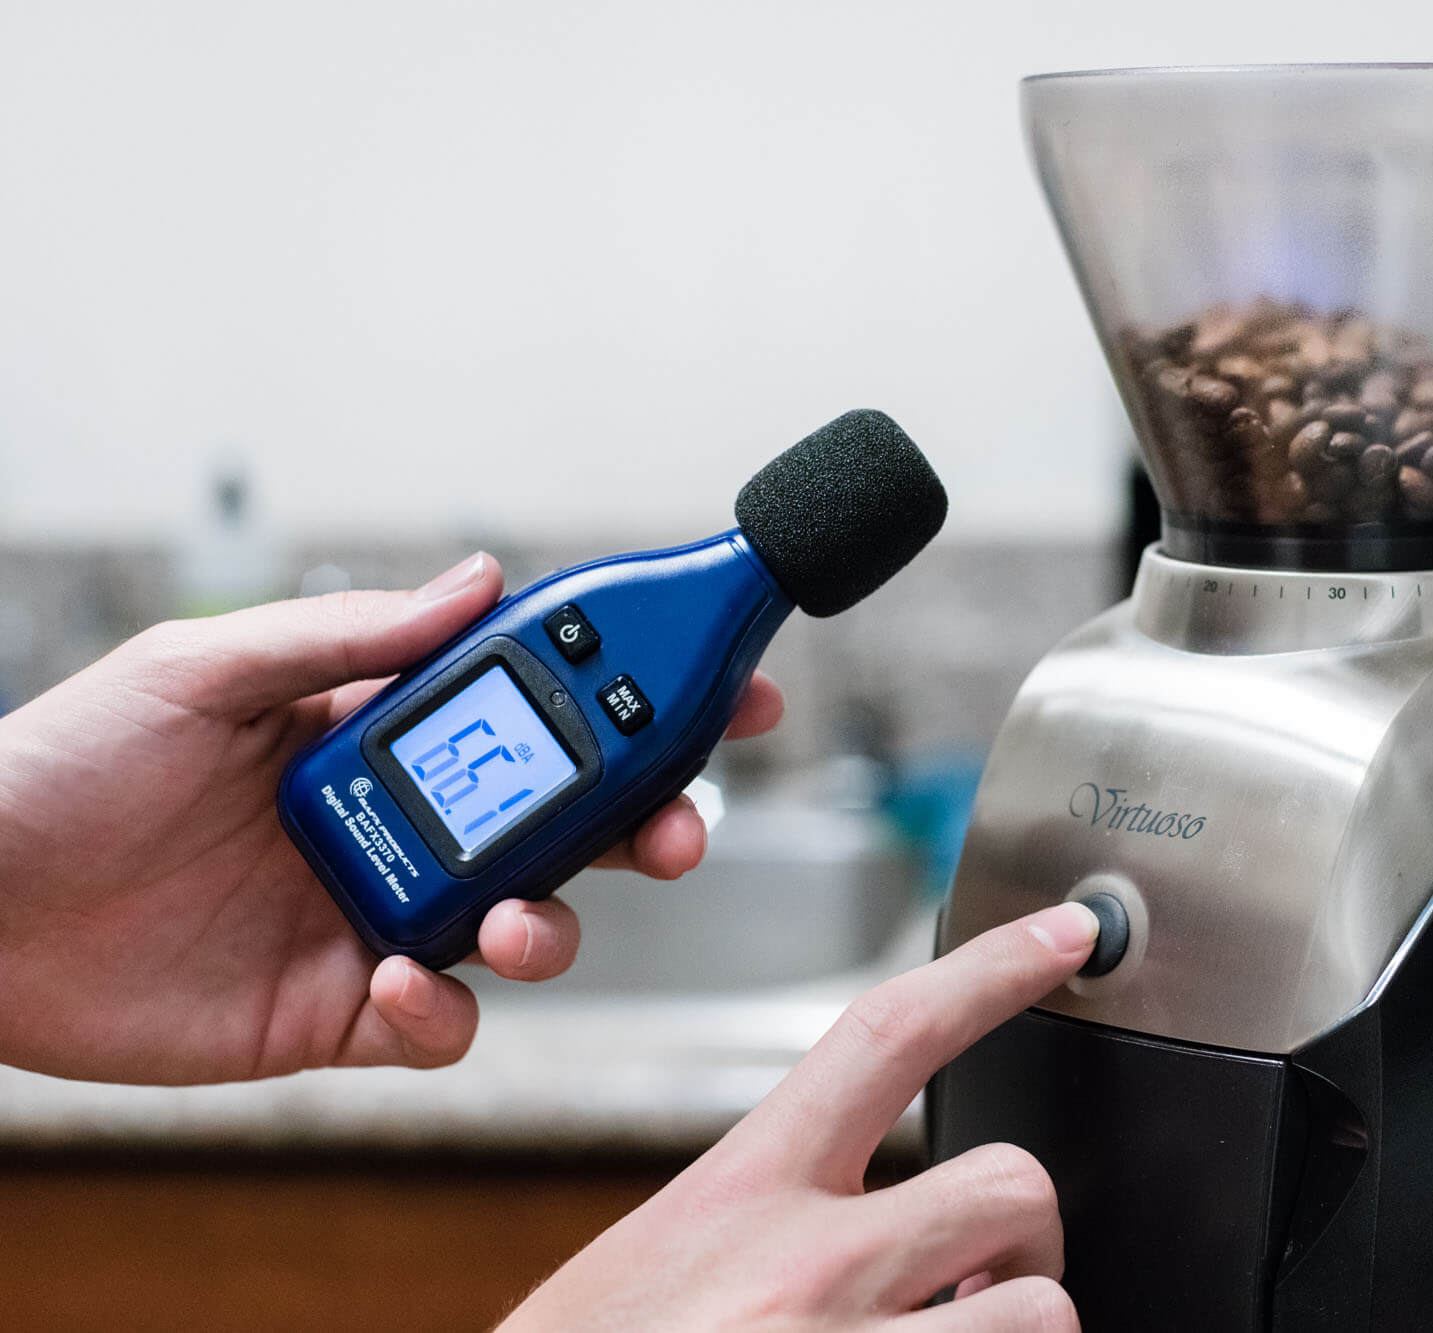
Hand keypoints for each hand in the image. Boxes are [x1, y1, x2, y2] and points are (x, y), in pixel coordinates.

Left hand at [0, 553, 782, 1083]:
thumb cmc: (62, 767)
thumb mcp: (206, 667)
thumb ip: (351, 635)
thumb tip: (479, 579)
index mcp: (380, 732)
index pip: (541, 709)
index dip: (639, 698)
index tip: (723, 689)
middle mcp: (402, 824)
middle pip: (569, 825)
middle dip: (648, 824)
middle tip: (677, 826)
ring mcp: (378, 917)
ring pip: (530, 927)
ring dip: (558, 925)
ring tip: (519, 918)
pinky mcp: (338, 1010)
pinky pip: (439, 1025)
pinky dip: (446, 1013)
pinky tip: (404, 982)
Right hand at [501, 902, 1099, 1332]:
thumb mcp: (649, 1269)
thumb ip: (757, 1225)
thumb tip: (869, 1229)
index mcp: (737, 1194)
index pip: (887, 1034)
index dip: (991, 968)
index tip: (1066, 933)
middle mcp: (803, 1265)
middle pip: (1011, 1184)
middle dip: (1027, 1241)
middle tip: (984, 1285)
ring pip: (1041, 1311)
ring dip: (1015, 1331)